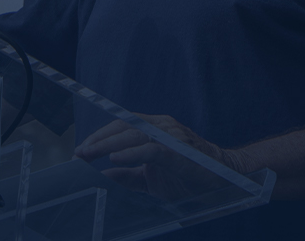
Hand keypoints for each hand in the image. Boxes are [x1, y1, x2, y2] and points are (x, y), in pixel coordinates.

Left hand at [74, 114, 261, 199]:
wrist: (225, 179)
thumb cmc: (187, 176)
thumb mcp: (151, 178)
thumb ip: (128, 175)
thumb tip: (103, 176)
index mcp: (154, 128)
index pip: (120, 125)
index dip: (99, 136)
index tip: (81, 151)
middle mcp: (161, 127)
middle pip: (122, 126)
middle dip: (97, 140)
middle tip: (78, 154)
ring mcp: (171, 136)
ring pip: (133, 134)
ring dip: (107, 145)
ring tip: (89, 155)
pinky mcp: (179, 151)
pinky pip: (151, 149)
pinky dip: (131, 153)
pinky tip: (115, 160)